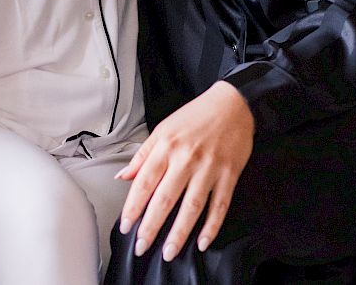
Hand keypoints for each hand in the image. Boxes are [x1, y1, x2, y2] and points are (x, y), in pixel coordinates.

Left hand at [117, 81, 254, 259]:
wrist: (232, 104)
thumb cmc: (195, 116)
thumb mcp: (163, 129)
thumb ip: (142, 155)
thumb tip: (123, 177)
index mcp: (166, 146)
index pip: (144, 182)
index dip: (133, 206)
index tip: (125, 225)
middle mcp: (186, 158)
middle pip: (165, 198)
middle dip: (151, 226)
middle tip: (142, 246)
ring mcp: (209, 168)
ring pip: (192, 206)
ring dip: (179, 232)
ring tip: (168, 251)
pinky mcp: (229, 174)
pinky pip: (220, 205)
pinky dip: (212, 226)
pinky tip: (202, 241)